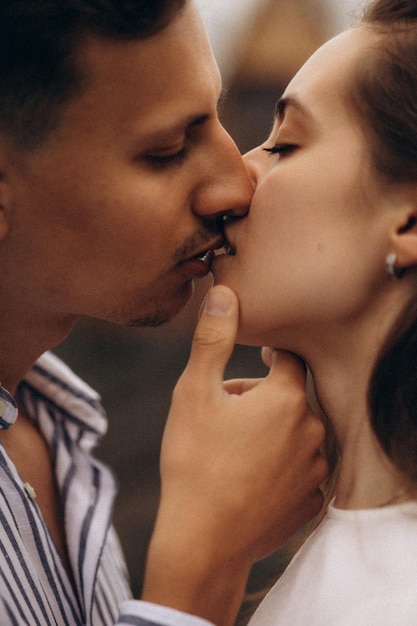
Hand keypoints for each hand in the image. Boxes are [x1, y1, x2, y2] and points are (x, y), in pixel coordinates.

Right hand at [142, 286, 326, 625]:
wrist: (202, 540)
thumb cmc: (194, 461)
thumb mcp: (194, 392)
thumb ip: (213, 338)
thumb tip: (224, 293)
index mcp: (287, 399)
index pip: (289, 358)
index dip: (269, 354)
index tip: (254, 356)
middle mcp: (312, 431)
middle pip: (288, 397)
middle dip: (260, 397)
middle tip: (222, 414)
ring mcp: (315, 470)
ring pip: (294, 433)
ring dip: (269, 431)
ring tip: (231, 449)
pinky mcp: (310, 501)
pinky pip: (297, 469)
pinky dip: (277, 466)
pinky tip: (247, 478)